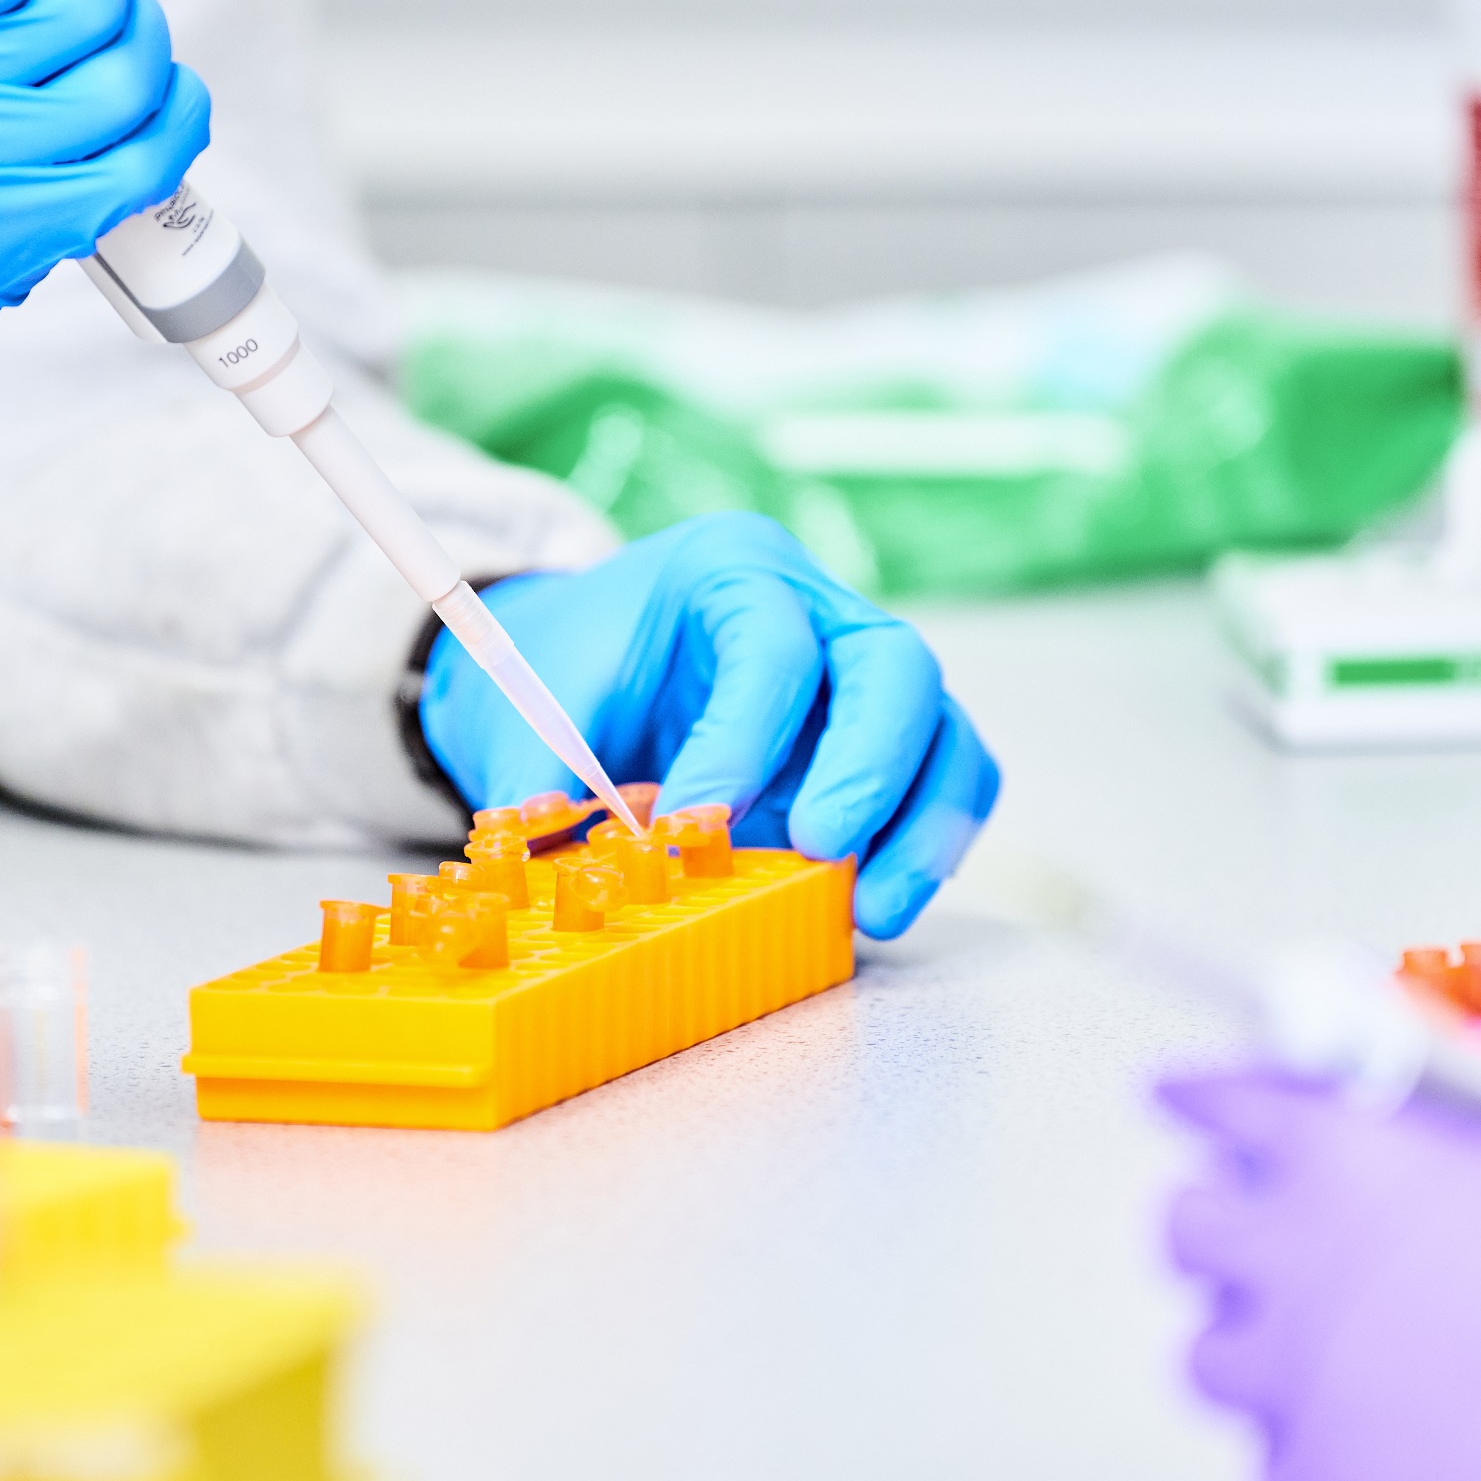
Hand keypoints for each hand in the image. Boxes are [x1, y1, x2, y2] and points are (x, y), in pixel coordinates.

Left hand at [418, 512, 999, 938]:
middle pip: (895, 668)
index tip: (693, 826)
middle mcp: (820, 608)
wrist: (584, 662)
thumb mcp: (533, 700)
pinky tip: (880, 901)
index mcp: (731, 568)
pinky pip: (947, 780)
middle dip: (869, 767)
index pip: (772, 646)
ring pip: (943, 732)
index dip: (744, 740)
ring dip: (919, 827)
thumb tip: (538, 843)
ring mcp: (864, 677)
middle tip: (819, 849)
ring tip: (870, 911)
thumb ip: (538, 770)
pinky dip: (930, 841)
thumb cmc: (569, 666)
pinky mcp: (887, 743)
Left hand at [1158, 869, 1480, 1480]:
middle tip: (1267, 1226)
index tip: (1177, 1093)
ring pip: (1214, 1355)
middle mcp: (1297, 1270)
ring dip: (1253, 1339)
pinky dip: (1309, 1449)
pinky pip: (1273, 1468)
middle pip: (1191, 1231)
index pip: (1223, 1104)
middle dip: (1223, 1218)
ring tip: (1307, 1340)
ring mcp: (1302, 1387)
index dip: (1203, 1093)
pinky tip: (1361, 1442)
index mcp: (1345, 1163)